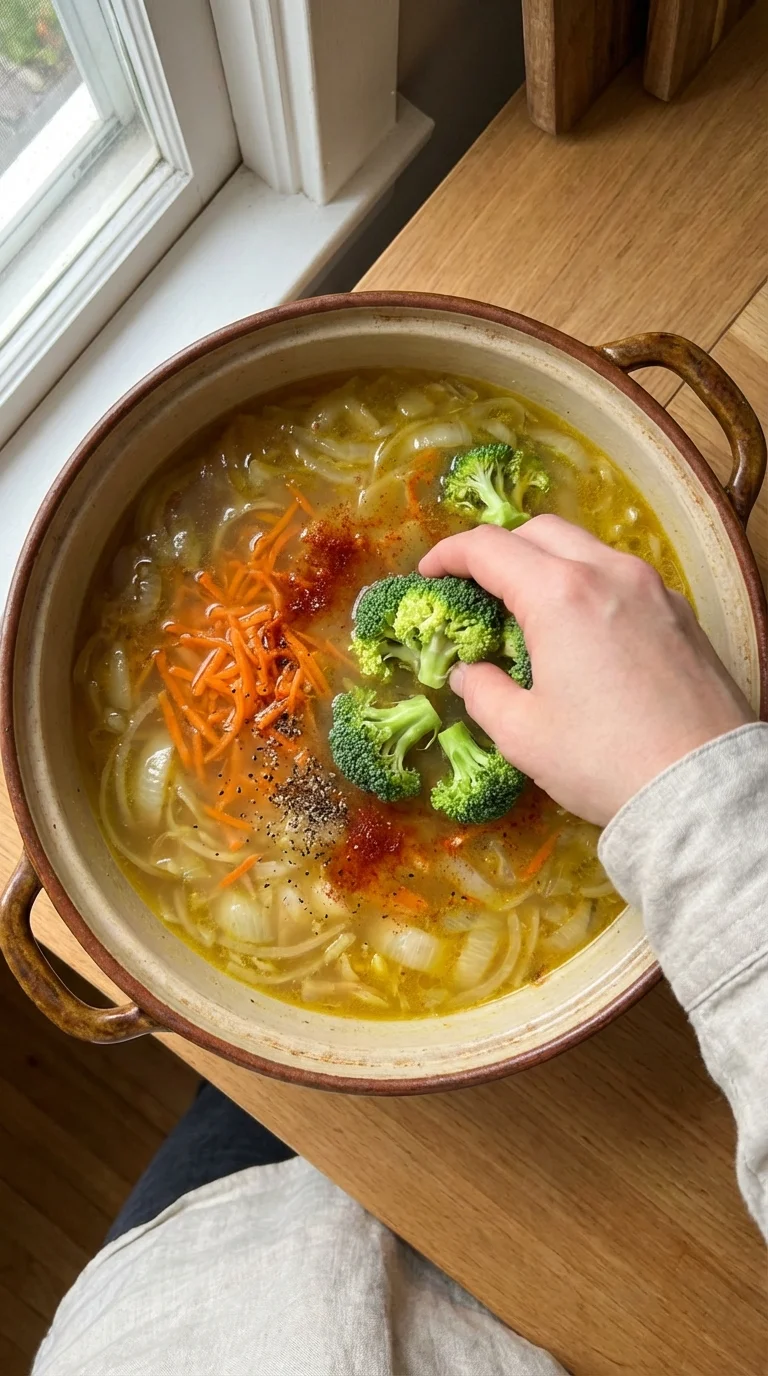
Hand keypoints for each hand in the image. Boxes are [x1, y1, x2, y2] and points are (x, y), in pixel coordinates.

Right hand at [419, 516, 753, 825]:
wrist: (701, 787)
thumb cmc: (604, 760)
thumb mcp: (524, 734)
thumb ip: (483, 693)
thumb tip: (469, 674)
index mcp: (560, 595)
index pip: (489, 547)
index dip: (449, 555)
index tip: (429, 575)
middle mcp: (609, 573)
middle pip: (540, 532)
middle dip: (499, 550)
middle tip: (476, 587)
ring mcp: (652, 588)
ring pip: (586, 548)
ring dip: (547, 563)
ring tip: (528, 608)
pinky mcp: (680, 612)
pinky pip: (621, 576)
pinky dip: (588, 584)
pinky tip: (581, 629)